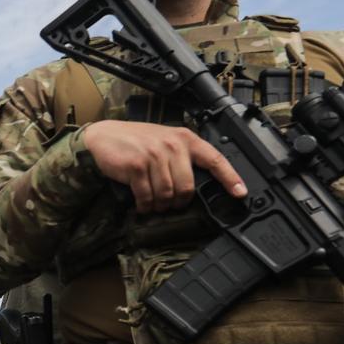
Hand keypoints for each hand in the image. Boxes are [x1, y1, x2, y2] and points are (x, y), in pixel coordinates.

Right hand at [82, 121, 245, 213]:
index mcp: (184, 138)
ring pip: (167, 194)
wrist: (102, 137)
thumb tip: (196, 185)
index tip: (240, 193)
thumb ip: (182, 157)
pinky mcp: (137, 166)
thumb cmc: (135, 142)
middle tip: (170, 204)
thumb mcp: (164, 141)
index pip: (215, 159)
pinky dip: (145, 205)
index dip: (230, 178)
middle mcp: (172, 145)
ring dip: (160, 205)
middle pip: (187, 187)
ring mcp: (154, 155)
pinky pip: (147, 196)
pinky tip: (141, 204)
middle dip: (179, 202)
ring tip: (153, 204)